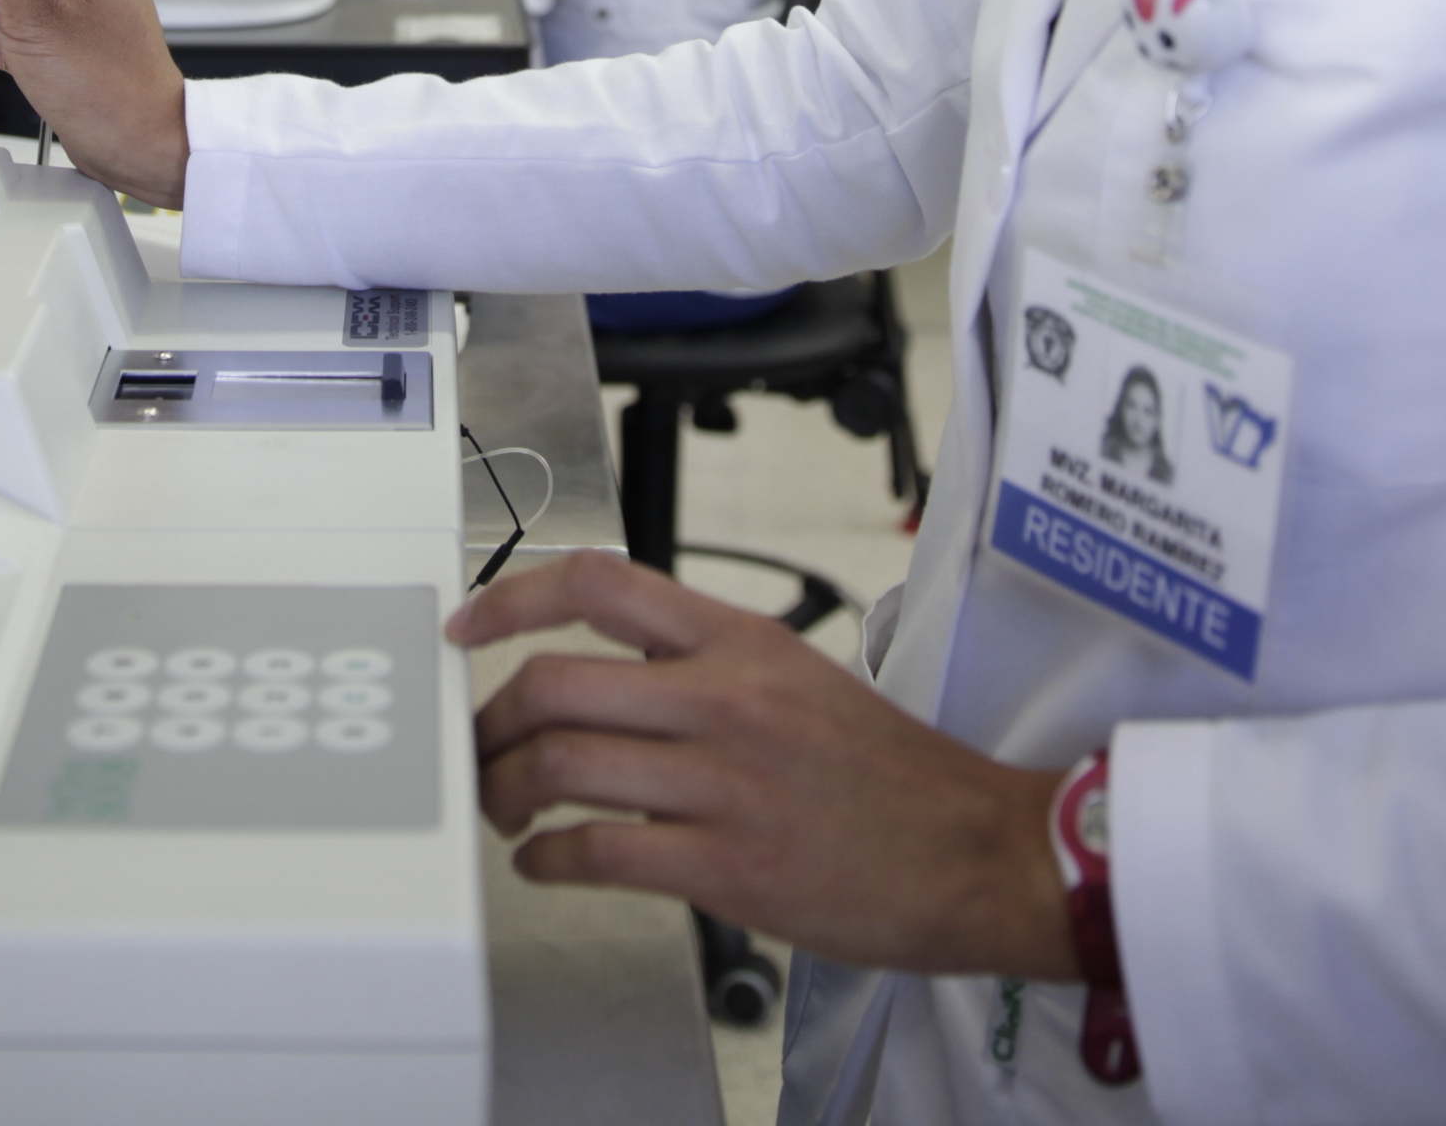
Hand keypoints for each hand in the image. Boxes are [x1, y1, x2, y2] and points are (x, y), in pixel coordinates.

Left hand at [446, 552, 1075, 979]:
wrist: (979, 852)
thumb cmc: (895, 778)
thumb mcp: (799, 677)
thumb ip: (708, 662)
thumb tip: (612, 666)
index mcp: (741, 641)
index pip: (599, 582)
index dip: (511, 596)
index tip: (467, 625)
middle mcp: (724, 698)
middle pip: (554, 680)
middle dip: (490, 721)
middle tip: (480, 746)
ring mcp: (722, 782)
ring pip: (561, 763)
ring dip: (505, 794)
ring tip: (506, 810)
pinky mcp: (726, 863)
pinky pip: (596, 851)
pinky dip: (545, 860)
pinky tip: (545, 863)